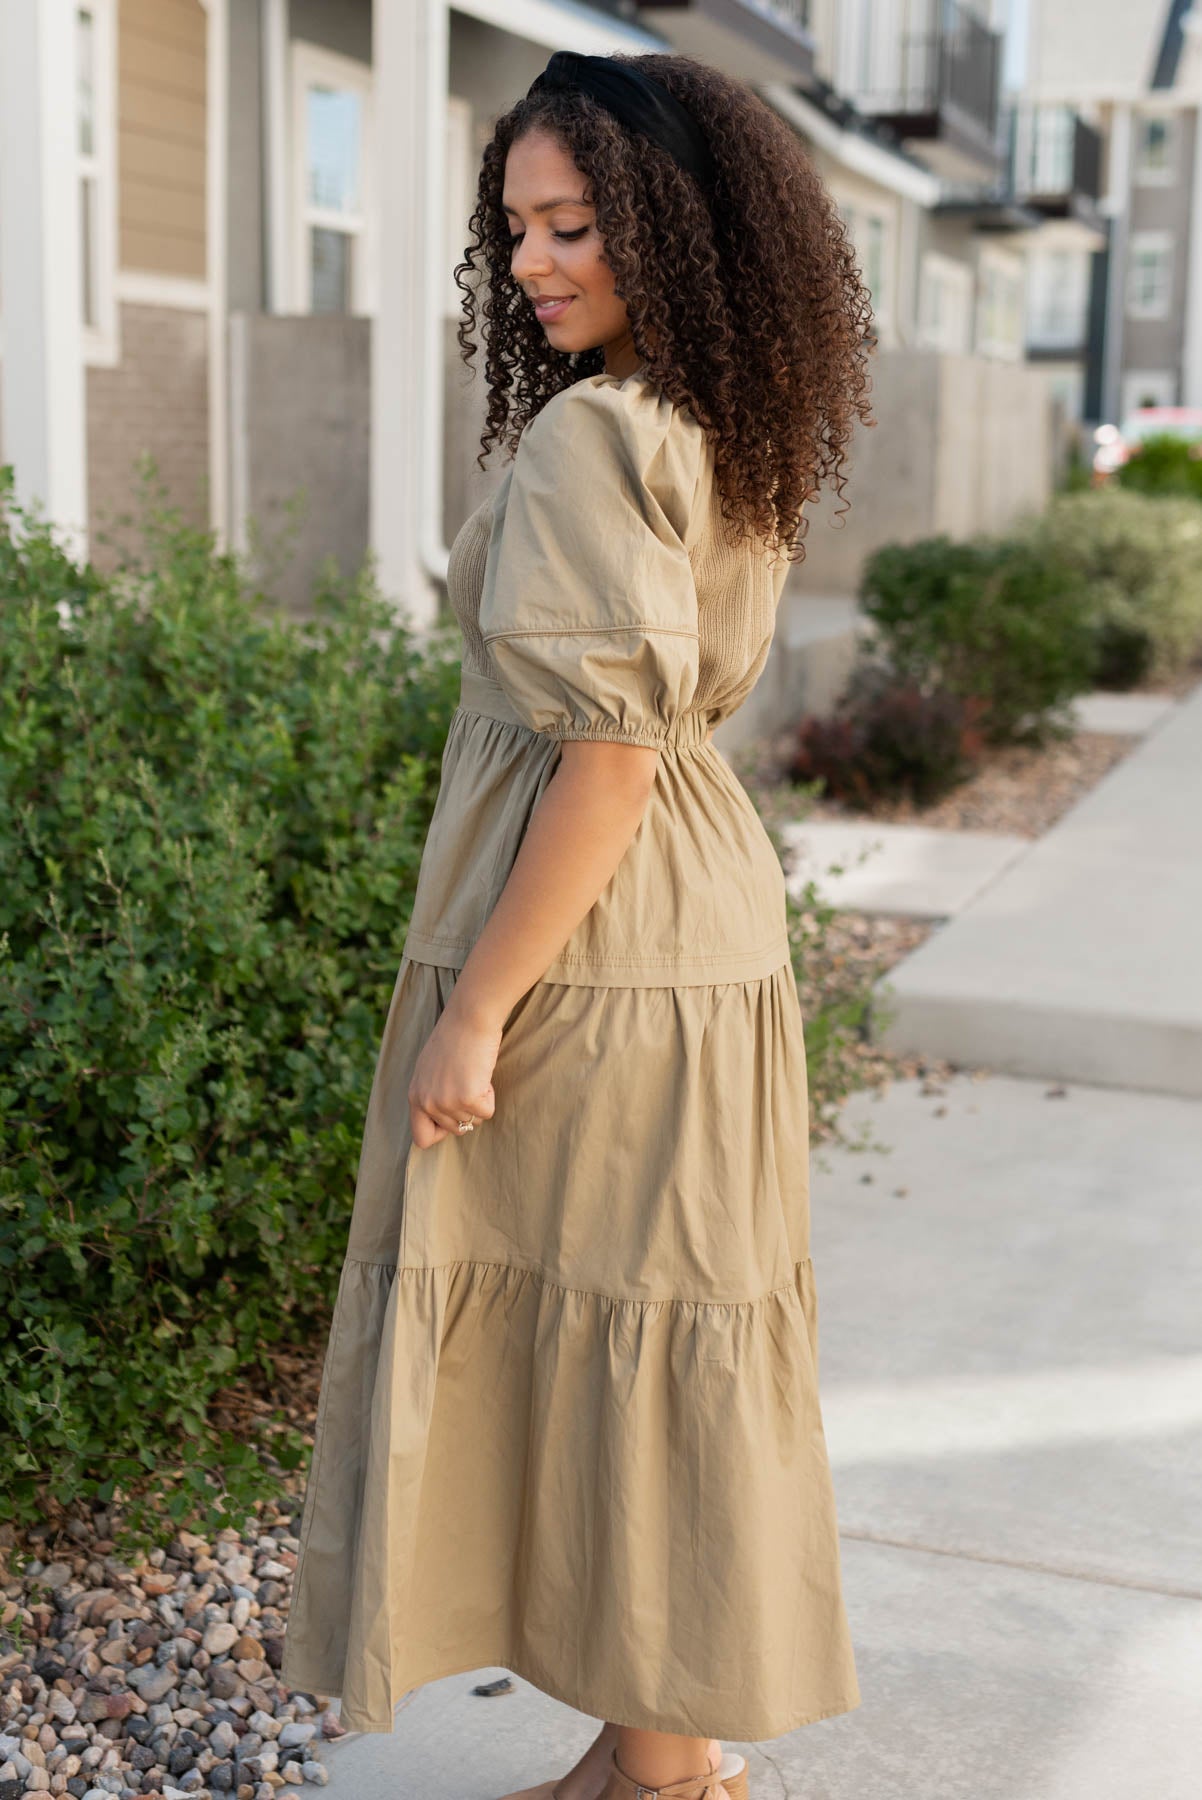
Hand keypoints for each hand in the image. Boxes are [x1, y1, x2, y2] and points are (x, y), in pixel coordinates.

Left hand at [408, 1004, 501, 1147]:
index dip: (441, 1132)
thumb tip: (443, 1117)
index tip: (454, 1115)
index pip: (422, 1138)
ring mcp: (446, 1102)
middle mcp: (426, 1102)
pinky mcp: (467, 1098)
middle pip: (455, 1131)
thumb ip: (431, 1094)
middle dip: (467, 1112)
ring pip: (473, 1121)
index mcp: (415, 1095)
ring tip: (474, 1073)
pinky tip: (482, 1074)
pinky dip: (490, 1096)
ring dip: (480, 1100)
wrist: (470, 1017)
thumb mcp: (430, 1070)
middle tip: (468, 1083)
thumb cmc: (455, 1037)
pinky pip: (487, 1112)